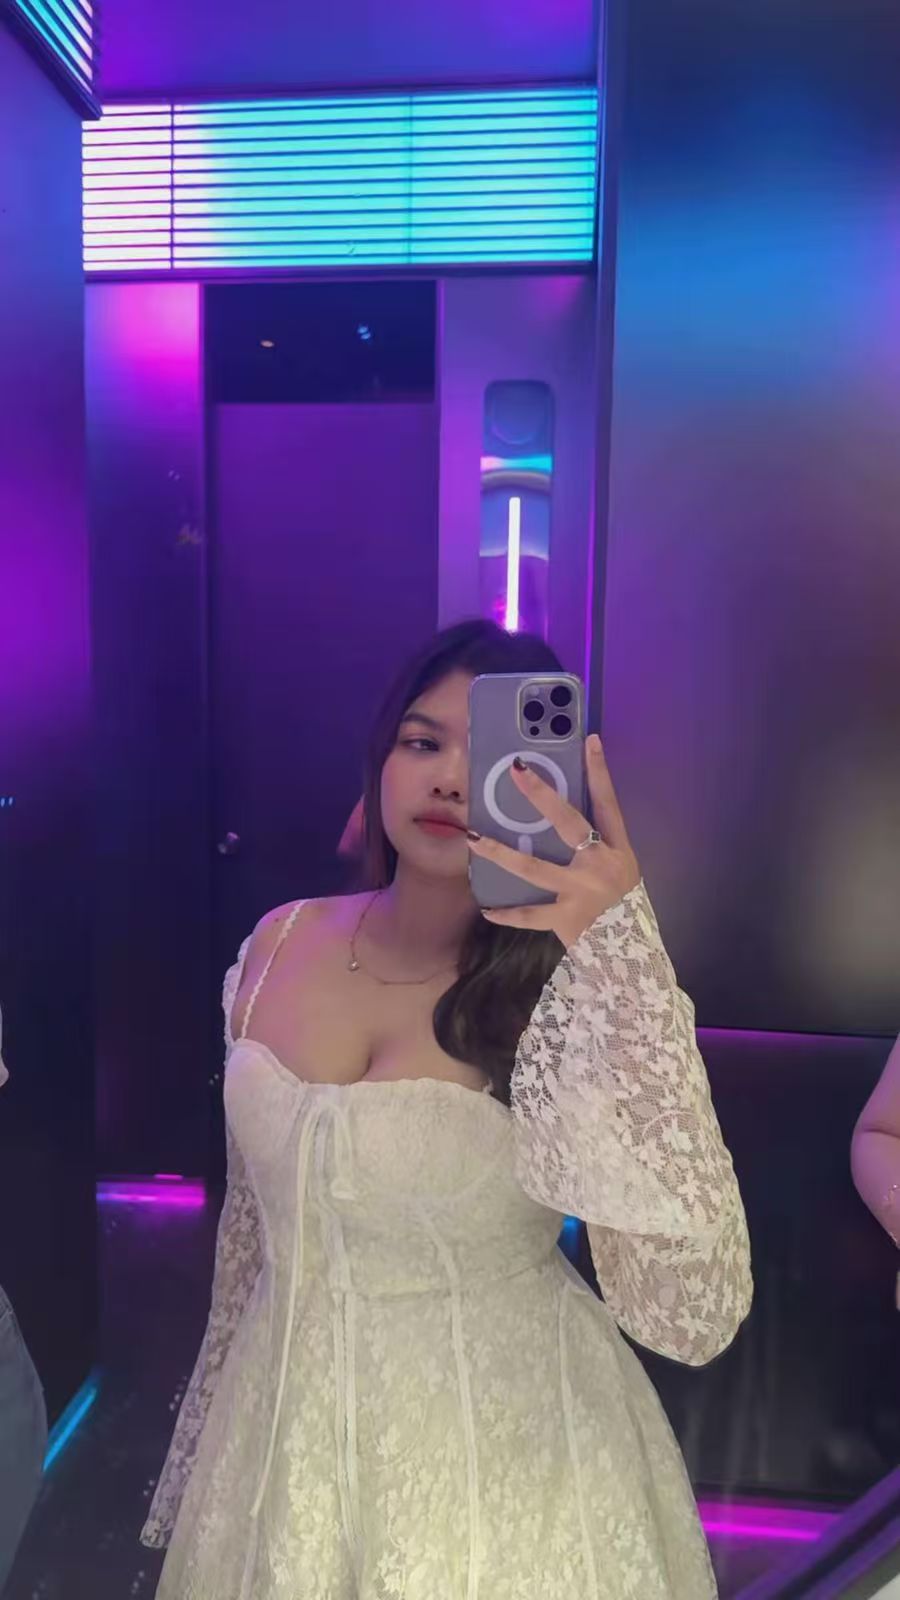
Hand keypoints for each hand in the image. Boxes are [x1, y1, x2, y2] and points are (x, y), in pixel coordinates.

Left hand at [467, 733, 641, 945]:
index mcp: (617, 850)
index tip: (590, 741)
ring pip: (532, 866)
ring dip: (500, 851)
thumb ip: (599, 849)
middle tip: (517, 771)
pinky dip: (506, 913)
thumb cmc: (623, 910)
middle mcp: (599, 864)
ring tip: (473, 837)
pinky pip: (528, 913)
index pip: (608, 803)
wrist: (632, 955)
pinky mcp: (566, 917)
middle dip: (541, 795)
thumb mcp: (622, 873)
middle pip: (568, 822)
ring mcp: (581, 890)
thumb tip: (567, 824)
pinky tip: (486, 908)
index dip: (599, 772)